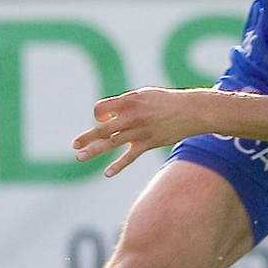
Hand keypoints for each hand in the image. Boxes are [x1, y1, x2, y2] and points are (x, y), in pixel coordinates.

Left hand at [73, 87, 204, 176]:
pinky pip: (130, 156)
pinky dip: (118, 165)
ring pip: (112, 142)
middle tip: (75, 144)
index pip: (101, 109)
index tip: (104, 119)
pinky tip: (107, 173)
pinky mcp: (149, 142)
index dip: (99, 115)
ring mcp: (140, 130)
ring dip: (94, 150)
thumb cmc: (166, 101)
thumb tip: (107, 116)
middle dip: (87, 136)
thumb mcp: (145, 95)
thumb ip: (125, 104)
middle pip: (102, 127)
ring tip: (80, 157)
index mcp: (129, 100)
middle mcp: (132, 115)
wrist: (192, 110)